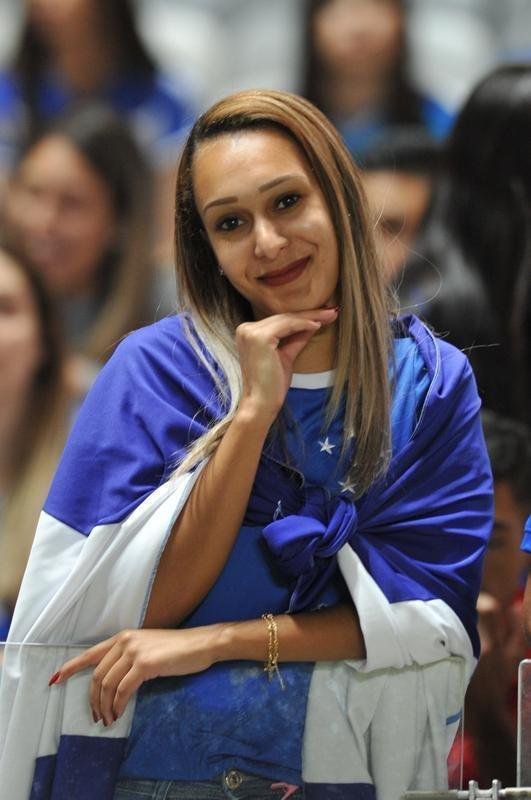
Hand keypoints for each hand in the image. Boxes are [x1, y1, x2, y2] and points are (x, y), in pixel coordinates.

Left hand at [49, 627, 221, 725]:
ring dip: (105, 706)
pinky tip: (120, 712)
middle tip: (97, 716)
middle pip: (97, 675)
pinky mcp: (145, 664)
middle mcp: (125, 641)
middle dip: (93, 699)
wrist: (201, 644)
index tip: (55, 679)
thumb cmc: (178, 649)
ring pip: (107, 684)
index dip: (70, 668)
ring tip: (109, 719)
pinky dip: (118, 705)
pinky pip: (123, 690)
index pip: (90, 653)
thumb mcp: (148, 649)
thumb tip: (113, 682)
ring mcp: (135, 651)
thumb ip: (128, 658)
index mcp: (123, 637)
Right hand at [236, 307, 337, 419]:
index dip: (303, 317)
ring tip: (330, 315)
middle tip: (332, 311)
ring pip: (287, 319)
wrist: (261, 403)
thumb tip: (314, 323)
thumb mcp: (286, 355)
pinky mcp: (260, 337)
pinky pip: (287, 325)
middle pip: (284, 317)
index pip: (280, 320)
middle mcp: (246, 329)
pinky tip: (318, 324)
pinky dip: (304, 324)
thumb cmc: (272, 384)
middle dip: (310, 314)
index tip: (324, 314)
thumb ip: (296, 338)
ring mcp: (251, 332)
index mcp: (248, 332)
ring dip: (311, 316)